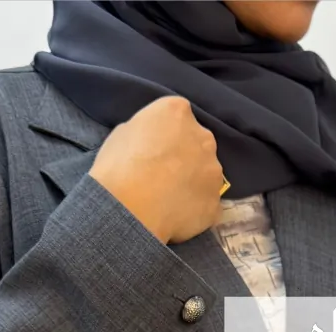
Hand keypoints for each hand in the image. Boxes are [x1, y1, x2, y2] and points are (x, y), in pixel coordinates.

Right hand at [89, 95, 223, 244]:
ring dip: (194, 183)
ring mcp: (214, 172)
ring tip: (171, 199)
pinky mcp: (216, 203)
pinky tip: (179, 216)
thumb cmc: (119, 166)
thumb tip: (150, 142)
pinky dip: (197, 209)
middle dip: (186, 156)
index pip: (178, 116)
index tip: (155, 149)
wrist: (131, 210)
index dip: (166, 134)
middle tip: (164, 174)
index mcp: (178, 111)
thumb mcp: (123, 134)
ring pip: (207, 174)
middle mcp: (204, 137)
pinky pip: (208, 204)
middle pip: (198, 144)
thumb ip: (145, 132)